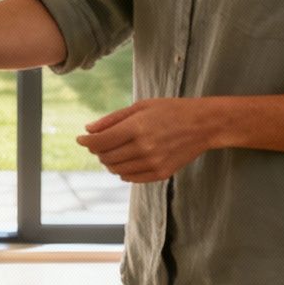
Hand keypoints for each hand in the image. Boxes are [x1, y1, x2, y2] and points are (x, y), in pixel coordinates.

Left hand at [77, 98, 214, 182]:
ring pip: (117, 170)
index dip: (86, 141)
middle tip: (99, 143)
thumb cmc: (171, 110)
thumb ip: (113, 119)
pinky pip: (131, 178)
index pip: (101, 141)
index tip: (80, 139)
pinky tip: (126, 160)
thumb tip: (88, 129)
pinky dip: (123, 171)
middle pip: (106, 157)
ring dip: (109, 162)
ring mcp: (153, 163)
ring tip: (113, 151)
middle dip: (97, 151)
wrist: (204, 125)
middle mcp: (144, 148)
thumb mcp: (141, 106)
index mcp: (137, 128)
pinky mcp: (161, 174)